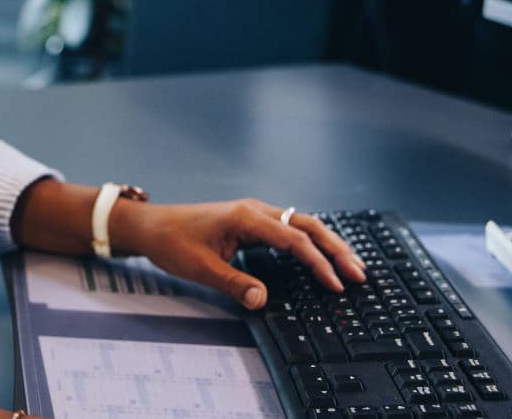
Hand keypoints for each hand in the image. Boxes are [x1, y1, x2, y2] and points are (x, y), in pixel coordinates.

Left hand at [114, 198, 366, 309]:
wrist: (152, 225)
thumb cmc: (173, 242)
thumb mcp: (200, 268)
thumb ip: (233, 283)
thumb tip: (262, 301)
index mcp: (246, 217)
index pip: (293, 240)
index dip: (318, 263)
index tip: (336, 285)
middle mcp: (255, 210)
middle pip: (306, 225)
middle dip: (335, 248)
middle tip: (359, 273)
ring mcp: (254, 213)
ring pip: (300, 224)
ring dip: (326, 243)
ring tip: (351, 266)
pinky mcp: (251, 221)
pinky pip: (289, 228)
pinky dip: (310, 241)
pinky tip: (321, 258)